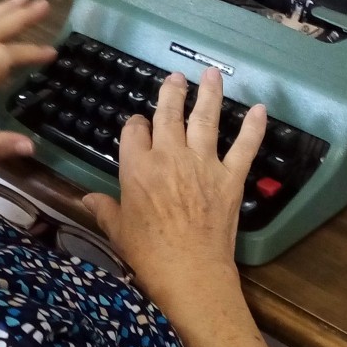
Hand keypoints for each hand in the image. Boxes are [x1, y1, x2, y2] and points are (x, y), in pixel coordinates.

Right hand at [82, 69, 266, 306]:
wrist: (191, 272)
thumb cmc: (148, 254)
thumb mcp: (118, 231)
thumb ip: (104, 209)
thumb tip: (86, 199)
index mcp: (137, 167)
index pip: (134, 132)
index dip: (136, 125)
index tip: (138, 125)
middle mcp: (169, 156)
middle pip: (169, 114)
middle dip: (171, 92)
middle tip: (176, 77)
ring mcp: (203, 164)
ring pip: (205, 119)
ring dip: (209, 94)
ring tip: (211, 74)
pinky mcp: (230, 177)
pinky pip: (244, 147)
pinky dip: (253, 128)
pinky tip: (260, 109)